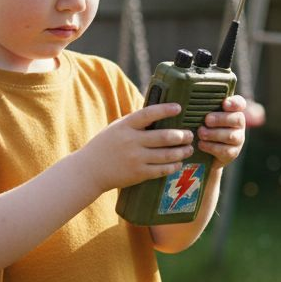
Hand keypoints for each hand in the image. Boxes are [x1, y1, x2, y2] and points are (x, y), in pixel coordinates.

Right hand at [78, 103, 193, 191]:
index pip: (148, 114)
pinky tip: (178, 163)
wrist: (90, 170)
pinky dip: (173, 166)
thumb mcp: (117, 128)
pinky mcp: (138, 174)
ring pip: (166, 154)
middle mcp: (131, 141)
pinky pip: (161, 170)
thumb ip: (135, 122)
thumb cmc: (105, 146)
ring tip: (189, 149)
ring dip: (181, 151)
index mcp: (125, 126)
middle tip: (190, 134)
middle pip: (163, 136)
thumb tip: (159, 114)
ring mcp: (135, 158)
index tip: (179, 107)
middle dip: (181, 135)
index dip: (165, 110)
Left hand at [197, 94, 247, 168]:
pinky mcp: (232, 153)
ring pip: (231, 136)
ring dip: (214, 134)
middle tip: (207, 120)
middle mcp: (238, 125)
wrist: (202, 153)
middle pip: (237, 119)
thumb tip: (189, 100)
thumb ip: (202, 108)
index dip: (234, 103)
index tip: (224, 103)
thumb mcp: (202, 116)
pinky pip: (225, 150)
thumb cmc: (201, 127)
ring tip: (201, 133)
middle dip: (221, 119)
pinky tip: (201, 144)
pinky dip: (211, 147)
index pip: (239, 103)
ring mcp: (237, 139)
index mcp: (232, 111)